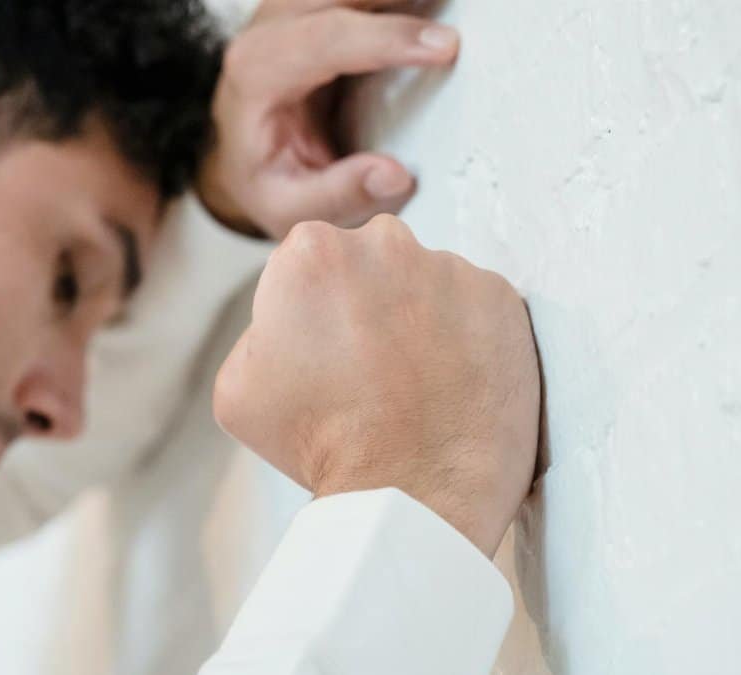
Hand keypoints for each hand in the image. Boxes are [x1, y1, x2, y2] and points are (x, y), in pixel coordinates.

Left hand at [197, 1, 460, 238]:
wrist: (244, 154)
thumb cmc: (266, 177)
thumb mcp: (289, 207)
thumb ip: (338, 193)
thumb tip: (393, 174)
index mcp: (258, 71)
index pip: (327, 39)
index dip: (388, 39)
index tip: (443, 47)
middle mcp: (270, 27)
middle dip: (405, 1)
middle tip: (460, 24)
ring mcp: (293, 6)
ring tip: (455, 12)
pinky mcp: (318, 3)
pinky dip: (398, 1)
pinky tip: (431, 11)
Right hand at [213, 215, 540, 556]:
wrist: (413, 495)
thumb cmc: (322, 445)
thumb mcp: (238, 387)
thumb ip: (257, 330)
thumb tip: (288, 320)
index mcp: (312, 251)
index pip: (310, 261)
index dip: (313, 308)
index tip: (324, 349)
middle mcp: (386, 242)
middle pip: (372, 260)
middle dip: (369, 300)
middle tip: (370, 364)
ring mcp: (451, 267)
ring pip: (427, 281)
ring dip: (421, 317)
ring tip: (417, 381)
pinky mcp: (502, 298)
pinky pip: (477, 307)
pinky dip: (468, 337)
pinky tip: (453, 382)